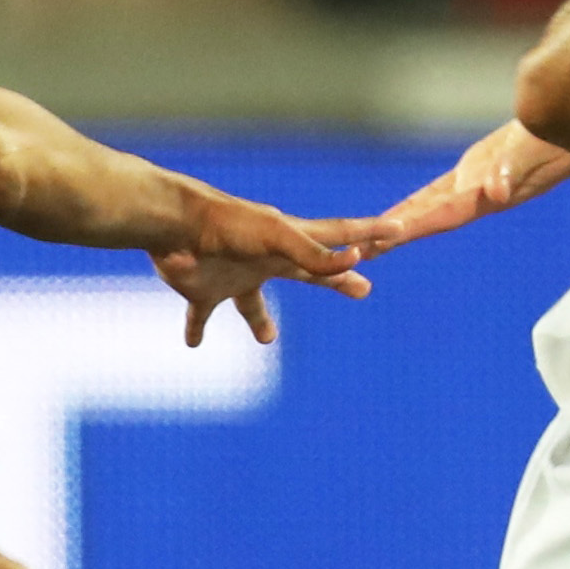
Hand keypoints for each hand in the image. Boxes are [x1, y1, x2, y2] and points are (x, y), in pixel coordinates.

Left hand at [156, 192, 380, 346]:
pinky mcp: (203, 291)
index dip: (370, 234)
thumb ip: (314, 254)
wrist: (172, 224)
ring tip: (267, 339)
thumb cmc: (225, 225)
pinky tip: (192, 344)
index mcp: (289, 242)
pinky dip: (198, 329)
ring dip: (260, 320)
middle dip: (337, 280)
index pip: (338, 237)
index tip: (397, 230)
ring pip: (253, 303)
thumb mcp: (277, 236)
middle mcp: (266, 259)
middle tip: (364, 289)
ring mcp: (234, 276)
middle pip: (308, 274)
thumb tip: (356, 258)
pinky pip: (202, 315)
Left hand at [359, 117, 569, 253]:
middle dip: (393, 236)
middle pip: (426, 219)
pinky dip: (421, 202)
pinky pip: (442, 191)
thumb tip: (495, 194)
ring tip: (370, 239)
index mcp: (485, 195)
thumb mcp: (535, 150)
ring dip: (402, 223)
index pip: (437, 217)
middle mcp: (478, 195)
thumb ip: (514, 171)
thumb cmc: (559, 136)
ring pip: (430, 207)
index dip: (407, 231)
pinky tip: (406, 211)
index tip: (375, 247)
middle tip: (355, 253)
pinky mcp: (479, 169)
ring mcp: (478, 184)